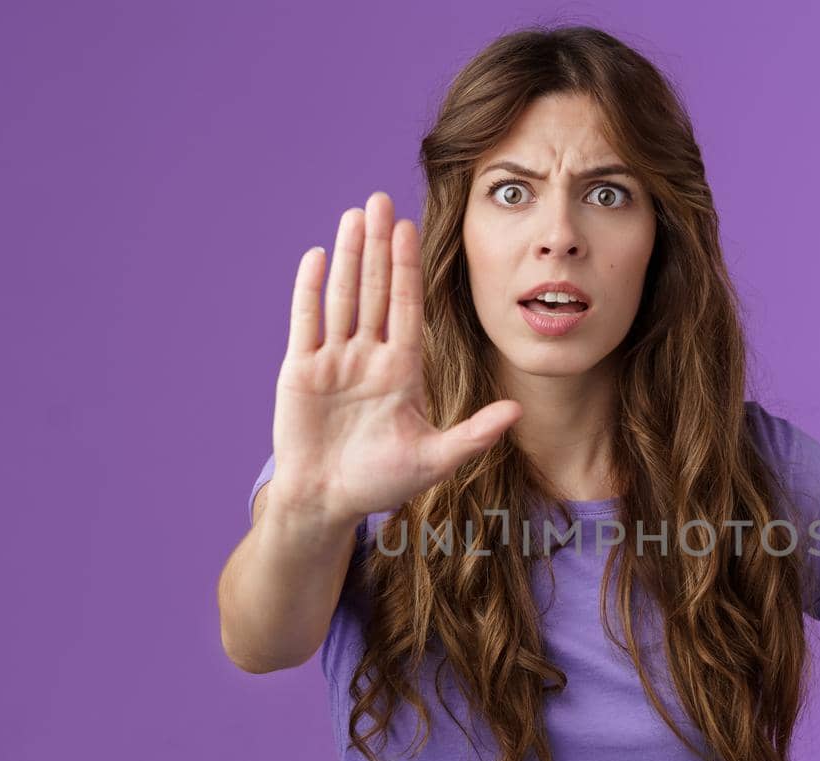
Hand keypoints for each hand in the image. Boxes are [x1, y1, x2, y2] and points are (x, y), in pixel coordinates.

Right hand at [269, 190, 521, 525]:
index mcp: (401, 370)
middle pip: (373, 290)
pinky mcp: (301, 370)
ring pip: (342, 296)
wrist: (327, 502)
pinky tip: (316, 256)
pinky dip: (310, 290)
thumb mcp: (435, 459)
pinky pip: (306, 321)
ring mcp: (333, 360)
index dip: (407, 268)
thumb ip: (475, 434)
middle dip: (377, 246)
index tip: (411, 228)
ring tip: (353, 215)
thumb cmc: (381, 483)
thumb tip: (518, 411)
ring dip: (346, 256)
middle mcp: (368, 356)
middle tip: (381, 199)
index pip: (406, 307)